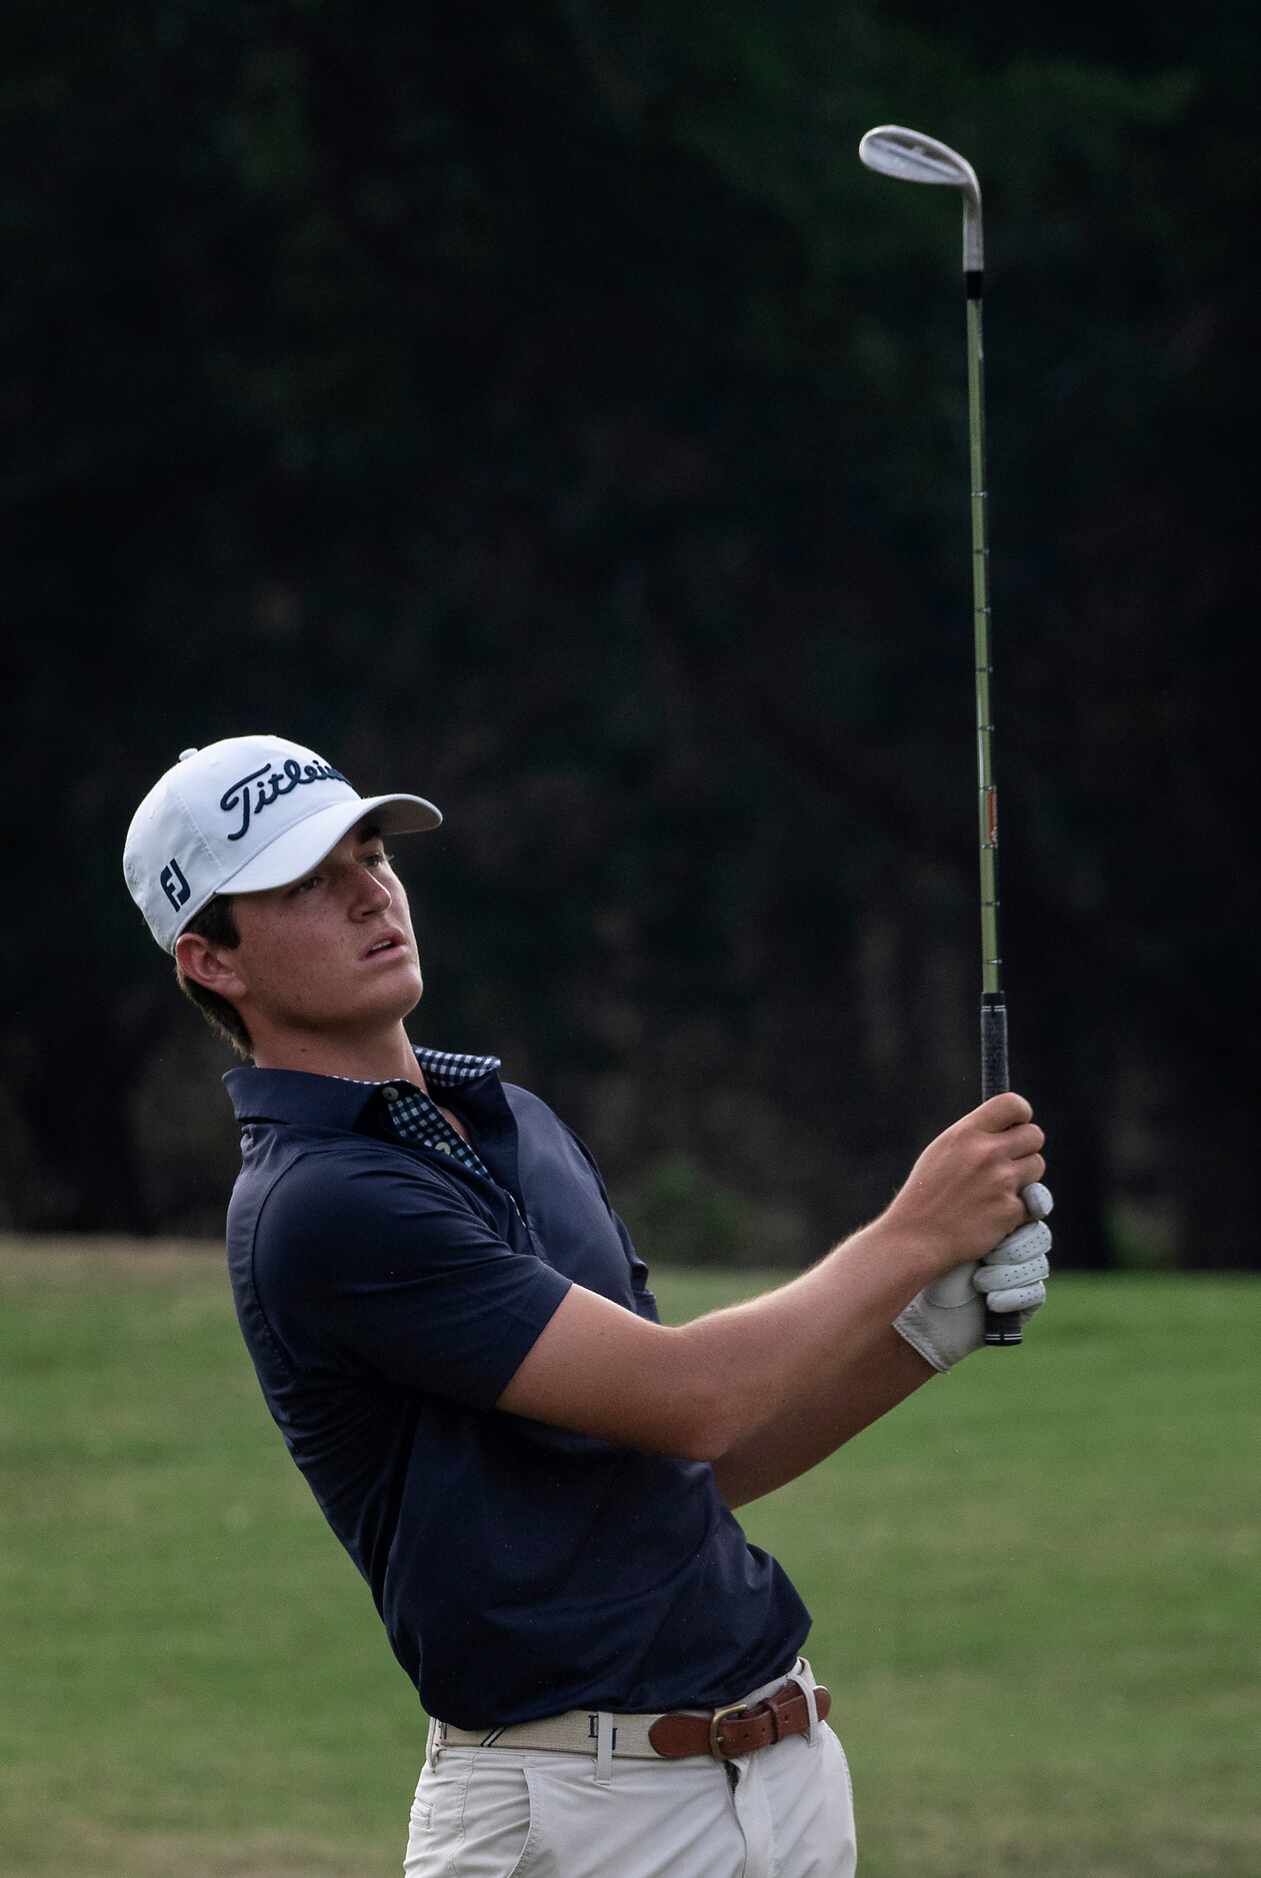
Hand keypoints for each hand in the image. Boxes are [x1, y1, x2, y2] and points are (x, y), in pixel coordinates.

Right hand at [882, 1093, 1046, 1277]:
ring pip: (1037, 1167)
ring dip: (1024, 1178)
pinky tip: (993, 1215)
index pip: (1012, 1104)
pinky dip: (1018, 1210)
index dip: (1021, 1114)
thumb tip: (1009, 1127)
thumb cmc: (926, 1194)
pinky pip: (1031, 1203)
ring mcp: (1002, 1182)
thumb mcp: (942, 1151)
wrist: (916, 1237)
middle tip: (1009, 1162)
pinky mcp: (1011, 1210)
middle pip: (1035, 1136)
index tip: (1017, 1125)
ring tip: (995, 1190)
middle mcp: (987, 1153)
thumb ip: (974, 1137)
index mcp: (967, 1133)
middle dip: (1025, 1148)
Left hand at [893, 1183, 1052, 1372]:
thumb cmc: (927, 1254)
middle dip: (1015, 1246)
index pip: (1033, 1202)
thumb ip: (979, 1189)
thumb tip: (999, 1165)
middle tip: (989, 1253)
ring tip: (980, 1280)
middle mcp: (1012, 1243)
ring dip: (1007, 1273)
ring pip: (1038, 1264)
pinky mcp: (1021, 1303)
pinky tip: (991, 1300)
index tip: (1028, 1202)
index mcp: (999, 1217)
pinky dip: (1012, 1295)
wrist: (914, 1299)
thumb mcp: (952, 1214)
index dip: (1034, 1201)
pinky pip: (1034, 1293)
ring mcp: (1019, 1273)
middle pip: (1039, 1234)